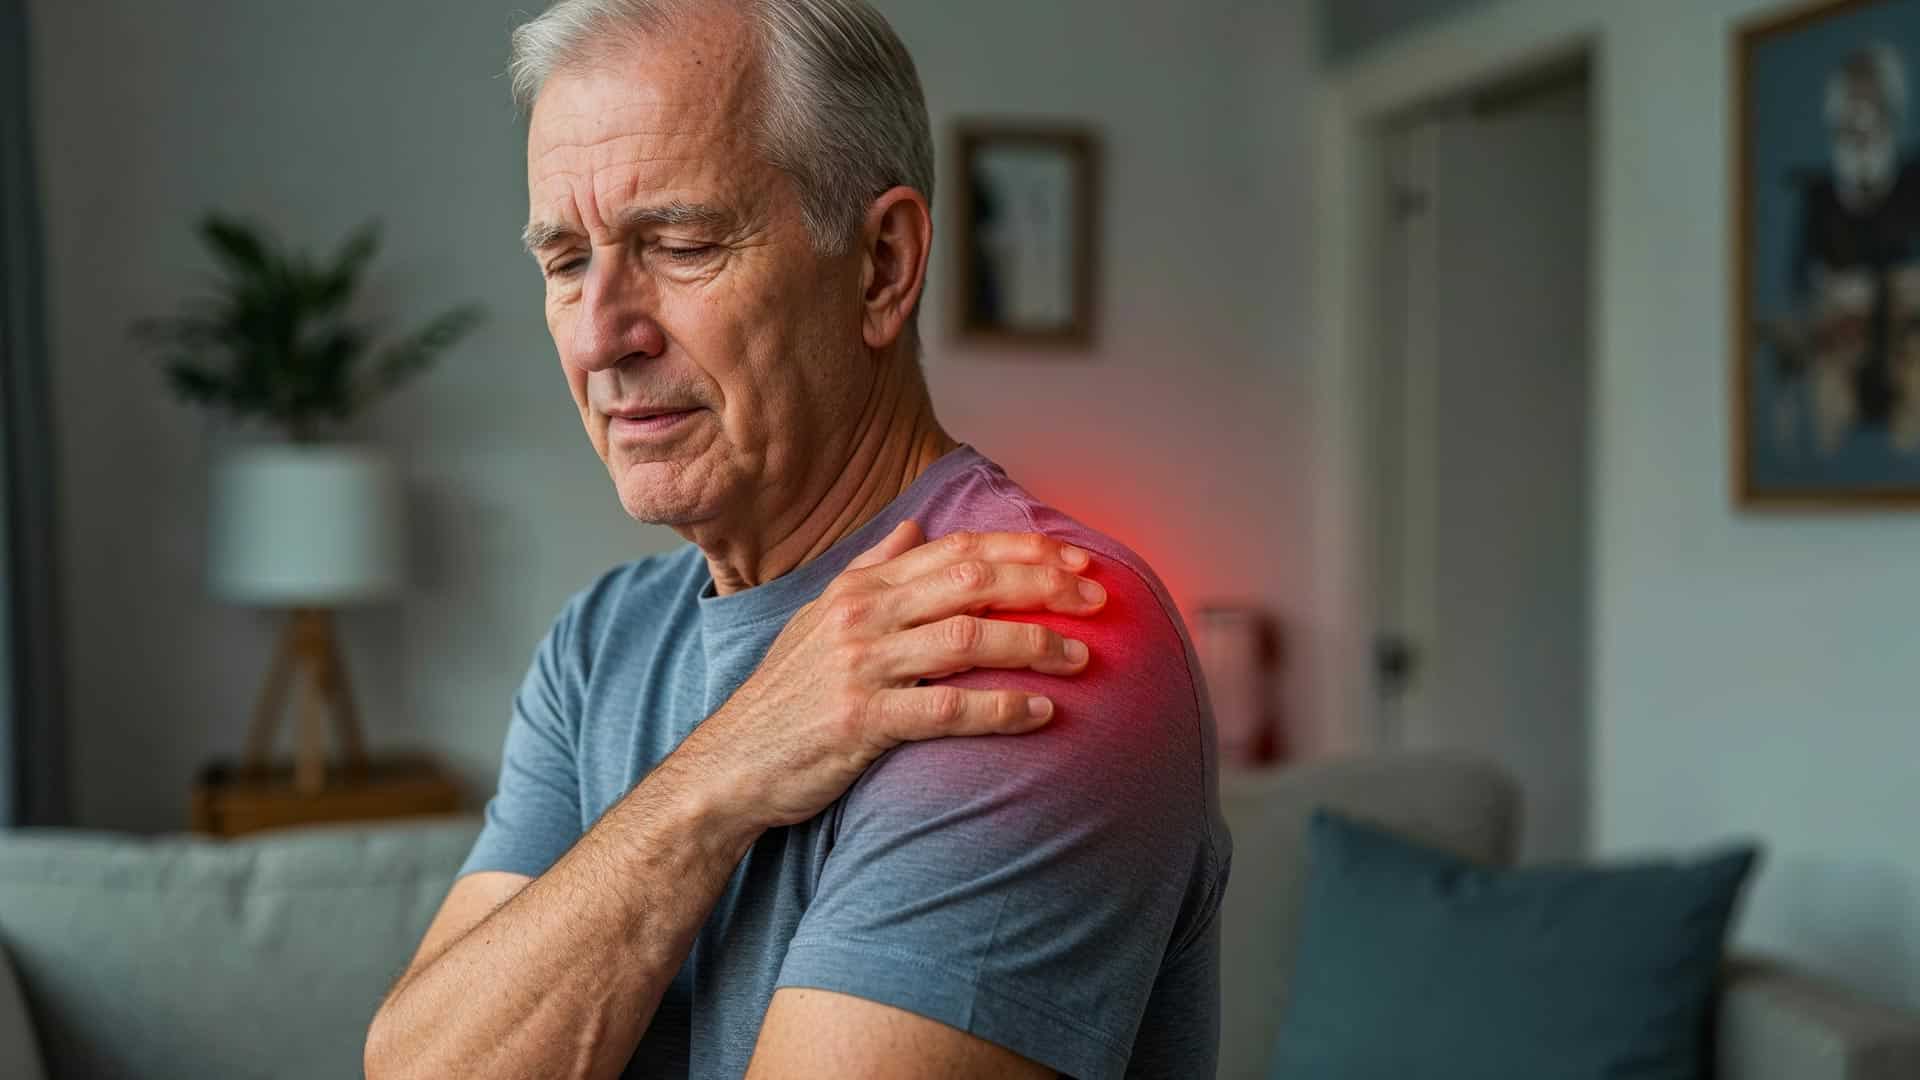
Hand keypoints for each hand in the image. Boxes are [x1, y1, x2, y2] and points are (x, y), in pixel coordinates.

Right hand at [675, 521, 1105, 829]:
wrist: (730, 766)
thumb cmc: (784, 697)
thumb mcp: (819, 618)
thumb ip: (870, 569)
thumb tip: (913, 526)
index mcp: (860, 588)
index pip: (956, 551)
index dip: (1022, 551)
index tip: (1075, 559)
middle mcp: (861, 616)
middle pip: (970, 582)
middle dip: (1043, 585)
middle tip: (1098, 599)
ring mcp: (860, 667)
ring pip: (966, 638)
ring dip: (1033, 643)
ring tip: (1081, 656)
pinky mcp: (861, 721)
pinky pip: (946, 708)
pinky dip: (1000, 707)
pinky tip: (1040, 712)